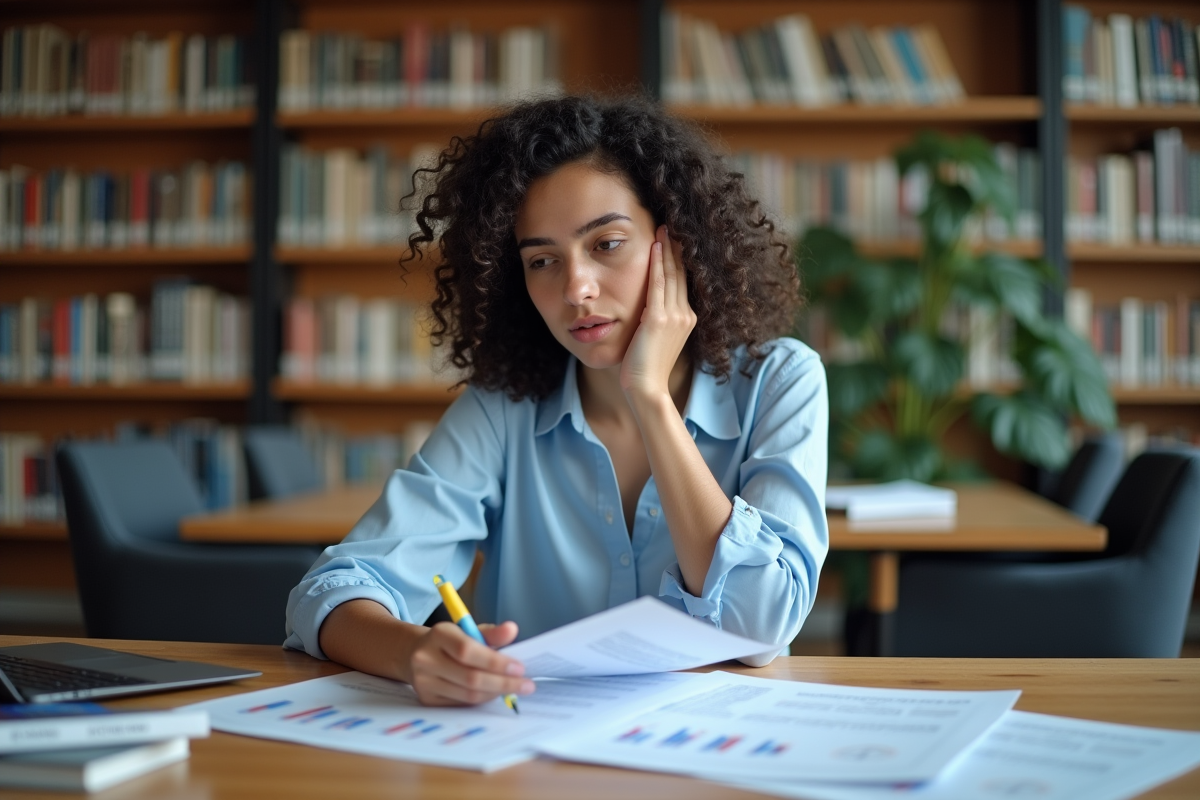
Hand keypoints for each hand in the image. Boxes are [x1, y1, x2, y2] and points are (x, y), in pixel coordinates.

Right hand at [407, 621, 534, 706]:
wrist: (415, 653)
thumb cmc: (451, 641)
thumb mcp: (469, 630)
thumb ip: (492, 633)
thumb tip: (512, 630)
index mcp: (439, 635)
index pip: (468, 651)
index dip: (496, 662)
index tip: (520, 668)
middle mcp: (426, 659)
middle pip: (470, 677)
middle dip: (503, 683)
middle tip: (526, 685)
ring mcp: (423, 682)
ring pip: (468, 694)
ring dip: (495, 693)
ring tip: (513, 689)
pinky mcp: (426, 699)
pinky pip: (461, 704)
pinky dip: (482, 700)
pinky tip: (494, 693)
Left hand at [620, 225, 696, 397]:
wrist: (646, 388)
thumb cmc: (645, 369)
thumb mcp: (656, 339)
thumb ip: (657, 320)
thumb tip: (647, 307)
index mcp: (687, 318)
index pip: (682, 282)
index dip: (678, 259)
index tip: (674, 240)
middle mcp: (685, 315)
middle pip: (680, 274)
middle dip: (676, 248)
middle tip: (670, 225)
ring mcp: (674, 317)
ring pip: (671, 275)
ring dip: (667, 250)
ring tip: (663, 228)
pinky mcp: (659, 319)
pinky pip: (658, 285)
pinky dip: (657, 264)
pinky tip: (655, 247)